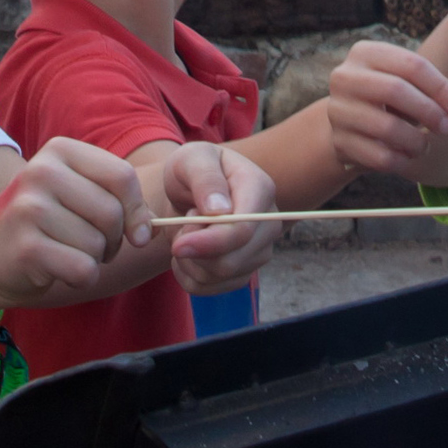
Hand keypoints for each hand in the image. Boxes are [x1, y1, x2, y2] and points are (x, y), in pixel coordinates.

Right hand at [0, 137, 147, 314]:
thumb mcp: (78, 194)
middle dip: (114, 241)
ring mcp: (30, 208)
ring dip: (94, 260)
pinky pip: (83, 269)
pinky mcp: (26, 247)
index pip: (121, 177)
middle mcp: (41, 172)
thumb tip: (149, 230)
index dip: (137, 210)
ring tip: (68, 253)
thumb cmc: (45, 222)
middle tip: (95, 247)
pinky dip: (82, 278)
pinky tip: (60, 271)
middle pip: (112, 213)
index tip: (136, 232)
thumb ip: (119, 202)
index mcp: (60, 151)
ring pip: (98, 245)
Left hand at [156, 141, 277, 289]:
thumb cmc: (193, 168)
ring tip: (184, 235)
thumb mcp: (192, 159)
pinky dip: (189, 277)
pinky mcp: (244, 270)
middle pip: (232, 261)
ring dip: (190, 263)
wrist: (191, 187)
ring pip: (221, 277)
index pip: (243, 230)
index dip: (210, 243)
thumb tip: (220, 210)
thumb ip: (205, 179)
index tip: (178, 245)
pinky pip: (212, 289)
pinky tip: (185, 255)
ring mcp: (260, 249)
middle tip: (181, 228)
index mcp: (260, 188)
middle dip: (195, 252)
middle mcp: (268, 222)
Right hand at [325, 40, 447, 173]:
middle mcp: (346, 76)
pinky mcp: (339, 141)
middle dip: (430, 112)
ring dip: (417, 141)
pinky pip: (379, 156)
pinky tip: (406, 156)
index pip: (412, 65)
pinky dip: (401, 160)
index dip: (442, 88)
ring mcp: (338, 109)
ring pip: (387, 127)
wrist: (350, 125)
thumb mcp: (416, 94)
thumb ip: (447, 108)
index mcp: (367, 52)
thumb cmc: (390, 103)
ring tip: (424, 145)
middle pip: (395, 90)